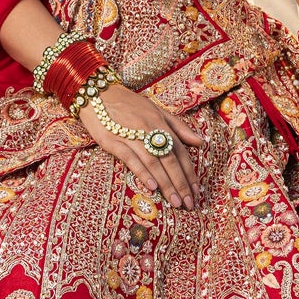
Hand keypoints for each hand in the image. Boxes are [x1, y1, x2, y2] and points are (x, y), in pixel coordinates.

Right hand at [80, 82, 203, 208]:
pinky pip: (131, 159)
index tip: (196, 191)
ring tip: (175, 202)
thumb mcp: (157, 111)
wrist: (98, 94)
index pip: (180, 152)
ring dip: (166, 184)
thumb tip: (201, 142)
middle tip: (188, 203)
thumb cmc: (129, 103)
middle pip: (169, 160)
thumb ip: (179, 127)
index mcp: (161, 123)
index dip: (189, 172)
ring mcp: (131, 136)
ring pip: (153, 163)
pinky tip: (152, 187)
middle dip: (181, 184)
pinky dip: (142, 173)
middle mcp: (150, 130)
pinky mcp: (113, 142)